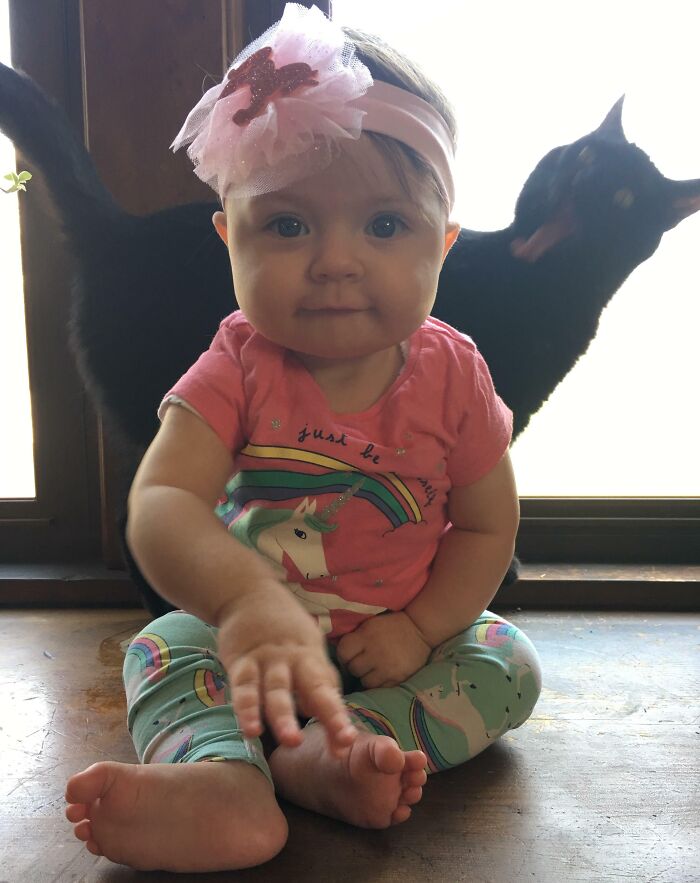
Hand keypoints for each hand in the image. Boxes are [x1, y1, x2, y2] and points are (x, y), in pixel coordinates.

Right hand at [216, 583, 356, 755]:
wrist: (249, 593)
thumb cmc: (283, 629)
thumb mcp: (307, 648)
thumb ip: (318, 680)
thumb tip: (332, 713)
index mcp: (313, 660)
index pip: (330, 692)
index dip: (339, 718)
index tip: (348, 741)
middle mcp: (295, 660)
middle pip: (315, 689)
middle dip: (330, 715)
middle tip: (342, 740)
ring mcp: (268, 660)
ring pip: (277, 690)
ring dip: (285, 715)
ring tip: (292, 741)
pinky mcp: (241, 660)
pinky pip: (244, 687)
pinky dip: (247, 708)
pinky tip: (251, 729)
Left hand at [336, 611, 431, 688]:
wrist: (420, 629)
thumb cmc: (392, 626)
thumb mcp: (370, 625)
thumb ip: (356, 637)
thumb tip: (340, 653)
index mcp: (366, 636)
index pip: (343, 652)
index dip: (344, 655)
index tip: (349, 655)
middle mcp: (374, 653)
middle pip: (353, 668)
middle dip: (356, 666)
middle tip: (363, 662)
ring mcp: (386, 668)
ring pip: (364, 681)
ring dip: (367, 676)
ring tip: (374, 668)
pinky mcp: (397, 678)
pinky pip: (379, 688)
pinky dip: (379, 683)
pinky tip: (383, 674)